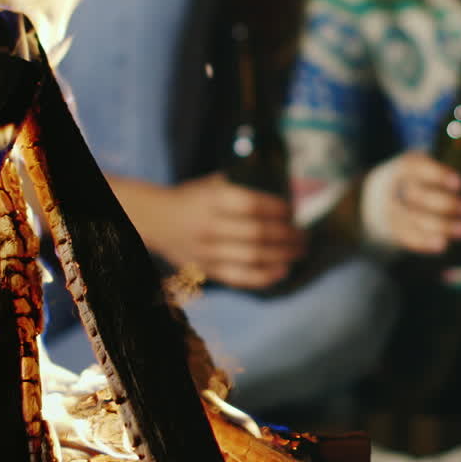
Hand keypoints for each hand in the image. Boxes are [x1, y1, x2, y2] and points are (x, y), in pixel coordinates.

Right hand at [151, 173, 304, 289]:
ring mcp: (208, 252)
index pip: (252, 205)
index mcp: (211, 200)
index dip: (278, 209)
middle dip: (288, 235)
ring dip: (283, 256)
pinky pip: (241, 278)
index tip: (292, 211)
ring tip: (300, 251)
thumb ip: (240, 184)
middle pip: (258, 233)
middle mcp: (209, 226)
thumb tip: (279, 187)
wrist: (155, 221)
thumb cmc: (190, 198)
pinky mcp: (207, 270)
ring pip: (253, 257)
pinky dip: (265, 277)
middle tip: (305, 235)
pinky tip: (283, 271)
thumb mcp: (210, 183)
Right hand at [378, 152, 460, 254]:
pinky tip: (442, 246)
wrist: (375, 197)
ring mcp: (391, 210)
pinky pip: (407, 237)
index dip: (438, 175)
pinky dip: (424, 242)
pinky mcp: (393, 229)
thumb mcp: (428, 170)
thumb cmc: (417, 181)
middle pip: (418, 196)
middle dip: (447, 204)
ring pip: (414, 219)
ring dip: (441, 226)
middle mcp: (396, 187)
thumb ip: (456, 174)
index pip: (418, 167)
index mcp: (407, 166)